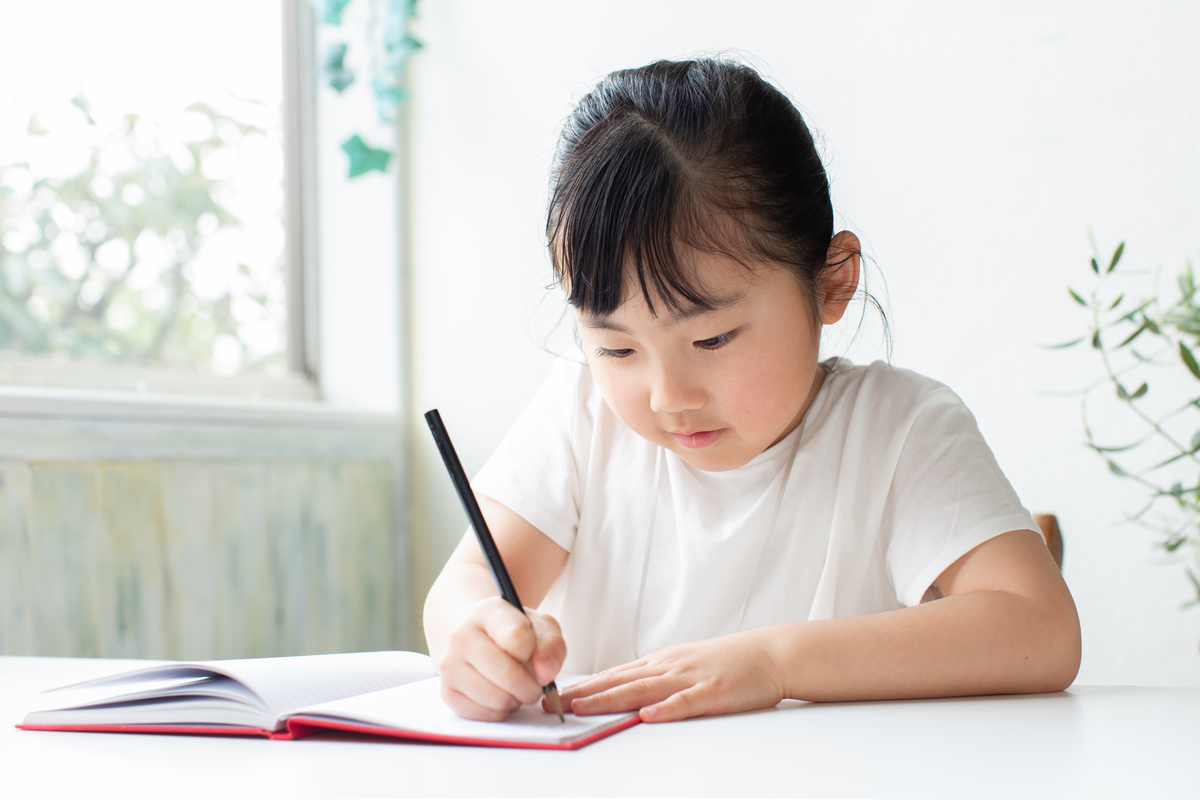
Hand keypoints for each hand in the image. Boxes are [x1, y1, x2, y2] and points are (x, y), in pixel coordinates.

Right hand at [435, 595, 565, 720]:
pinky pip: (486, 715)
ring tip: (514, 687)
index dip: (535, 651)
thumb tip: (545, 673)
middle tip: (533, 683)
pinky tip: (499, 695)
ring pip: (497, 699)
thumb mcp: (541, 628)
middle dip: (531, 686)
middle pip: (508, 675)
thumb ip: (551, 645)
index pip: (518, 637)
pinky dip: (500, 711)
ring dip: (515, 700)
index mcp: (488, 612)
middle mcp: (461, 636)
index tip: (533, 651)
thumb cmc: (516, 633)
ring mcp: (450, 665)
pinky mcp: (447, 692)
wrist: (480, 639)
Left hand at [557, 630, 784, 722]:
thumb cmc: (727, 662)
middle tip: (553, 702)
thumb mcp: (684, 665)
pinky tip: (646, 715)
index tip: (555, 695)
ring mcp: (690, 678)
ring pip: (643, 689)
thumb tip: (621, 691)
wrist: (769, 653)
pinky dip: (665, 709)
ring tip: (583, 707)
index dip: (584, 686)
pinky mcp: (714, 691)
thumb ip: (655, 679)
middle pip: (620, 681)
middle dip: (585, 693)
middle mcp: (669, 667)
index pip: (614, 675)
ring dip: (610, 699)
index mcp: (661, 662)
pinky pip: (686, 702)